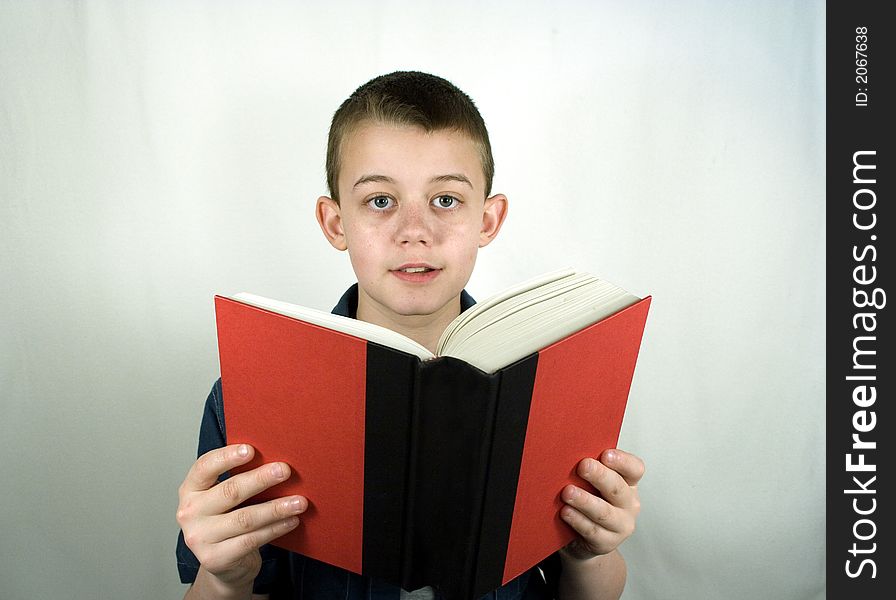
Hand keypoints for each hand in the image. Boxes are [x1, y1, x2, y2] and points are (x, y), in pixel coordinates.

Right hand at [176, 444, 307, 589]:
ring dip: (276, 508)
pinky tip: (291, 521)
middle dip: (261, 479)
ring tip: (299, 502)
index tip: (251, 450)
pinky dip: (275, 529)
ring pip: (245, 518)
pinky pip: (251, 540)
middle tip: (285, 471)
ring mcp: (199, 538)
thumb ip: (239, 477)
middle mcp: (189, 512)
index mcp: (190, 489)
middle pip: (230, 491)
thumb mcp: (226, 497)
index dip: (227, 457)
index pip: (204, 467)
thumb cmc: (228, 518)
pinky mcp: (214, 559)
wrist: (223, 563)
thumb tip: (274, 458)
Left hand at [559, 449, 643, 560]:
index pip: (634, 469)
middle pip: (617, 488)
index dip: (622, 461)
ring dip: (585, 500)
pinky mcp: (607, 542)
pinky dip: (577, 520)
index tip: (605, 454)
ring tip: (568, 492)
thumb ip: (589, 468)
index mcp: (628, 483)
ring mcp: (620, 525)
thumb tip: (568, 452)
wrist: (584, 539)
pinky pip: (592, 530)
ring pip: (604, 512)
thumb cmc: (588, 500)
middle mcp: (629, 504)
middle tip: (583, 466)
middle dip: (599, 476)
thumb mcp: (592, 483)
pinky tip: (566, 512)